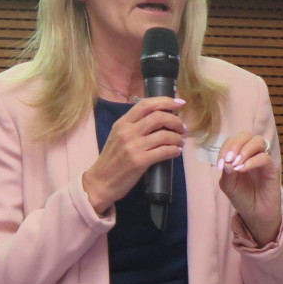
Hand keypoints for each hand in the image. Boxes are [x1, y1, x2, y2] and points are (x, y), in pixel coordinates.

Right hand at [81, 97, 185, 213]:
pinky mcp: (140, 161)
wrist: (100, 182)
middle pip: (158, 117)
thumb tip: (160, 119)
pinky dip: (174, 150)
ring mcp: (133, 147)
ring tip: (180, 142)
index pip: (146, 104)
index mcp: (122, 123)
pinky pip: (164, 151)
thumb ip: (134, 126)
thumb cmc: (111, 160)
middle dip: (175, 121)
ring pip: (164, 135)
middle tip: (182, 128)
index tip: (179, 103)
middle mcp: (127, 132)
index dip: (165, 101)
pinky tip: (176, 152)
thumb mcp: (118, 136)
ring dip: (177, 138)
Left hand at [217, 131, 281, 245]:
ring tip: (237, 164)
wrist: (255, 214)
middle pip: (246, 135)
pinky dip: (252, 161)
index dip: (225, 149)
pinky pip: (264, 157)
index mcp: (239, 155)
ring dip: (245, 150)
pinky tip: (243, 169)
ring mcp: (263, 160)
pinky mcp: (272, 168)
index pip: (232, 141)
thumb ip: (226, 172)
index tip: (219, 164)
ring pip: (258, 141)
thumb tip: (227, 162)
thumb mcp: (228, 185)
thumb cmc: (242, 198)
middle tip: (229, 159)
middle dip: (235, 145)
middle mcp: (252, 154)